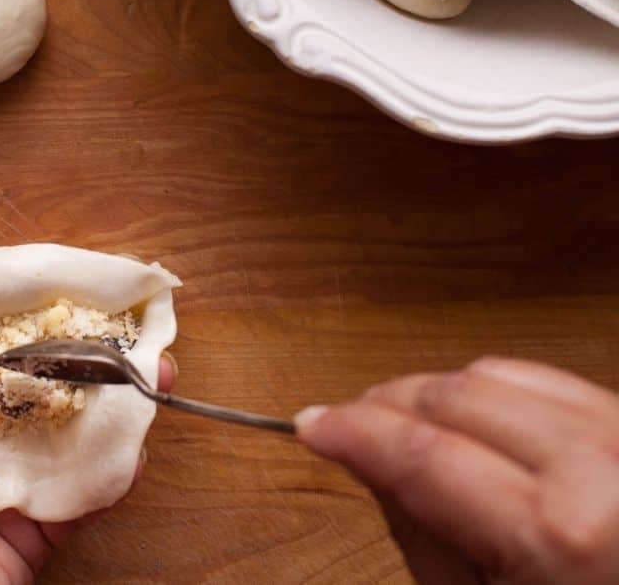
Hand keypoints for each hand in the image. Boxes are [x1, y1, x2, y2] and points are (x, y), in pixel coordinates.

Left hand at [0, 294, 174, 583]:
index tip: (27, 268)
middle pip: (6, 376)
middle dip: (55, 340)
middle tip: (106, 308)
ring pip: (50, 426)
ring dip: (99, 393)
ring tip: (147, 361)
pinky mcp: (24, 535)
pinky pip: (74, 493)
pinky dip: (110, 466)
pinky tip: (140, 433)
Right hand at [296, 358, 618, 583]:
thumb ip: (419, 530)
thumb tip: (366, 459)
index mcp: (556, 530)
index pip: (420, 451)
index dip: (353, 431)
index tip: (313, 425)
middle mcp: (603, 469)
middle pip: (454, 395)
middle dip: (388, 404)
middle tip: (350, 426)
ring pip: (498, 372)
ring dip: (439, 393)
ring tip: (411, 428)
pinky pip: (550, 378)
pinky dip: (498, 392)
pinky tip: (475, 424)